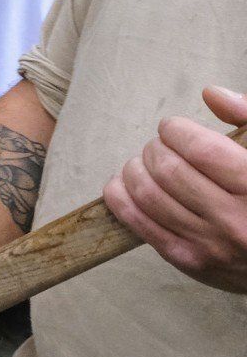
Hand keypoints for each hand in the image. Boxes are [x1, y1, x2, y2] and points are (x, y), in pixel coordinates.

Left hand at [103, 85, 246, 293]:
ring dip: (134, 169)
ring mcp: (211, 245)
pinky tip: (124, 184)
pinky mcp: (190, 262)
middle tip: (161, 146)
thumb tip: (211, 93)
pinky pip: (139, 224)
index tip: (173, 128)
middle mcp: (236, 221)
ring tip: (145, 163)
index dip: (176, 130)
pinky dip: (121, 198)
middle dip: (155, 148)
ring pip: (147, 195)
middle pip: (168, 170)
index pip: (200, 149)